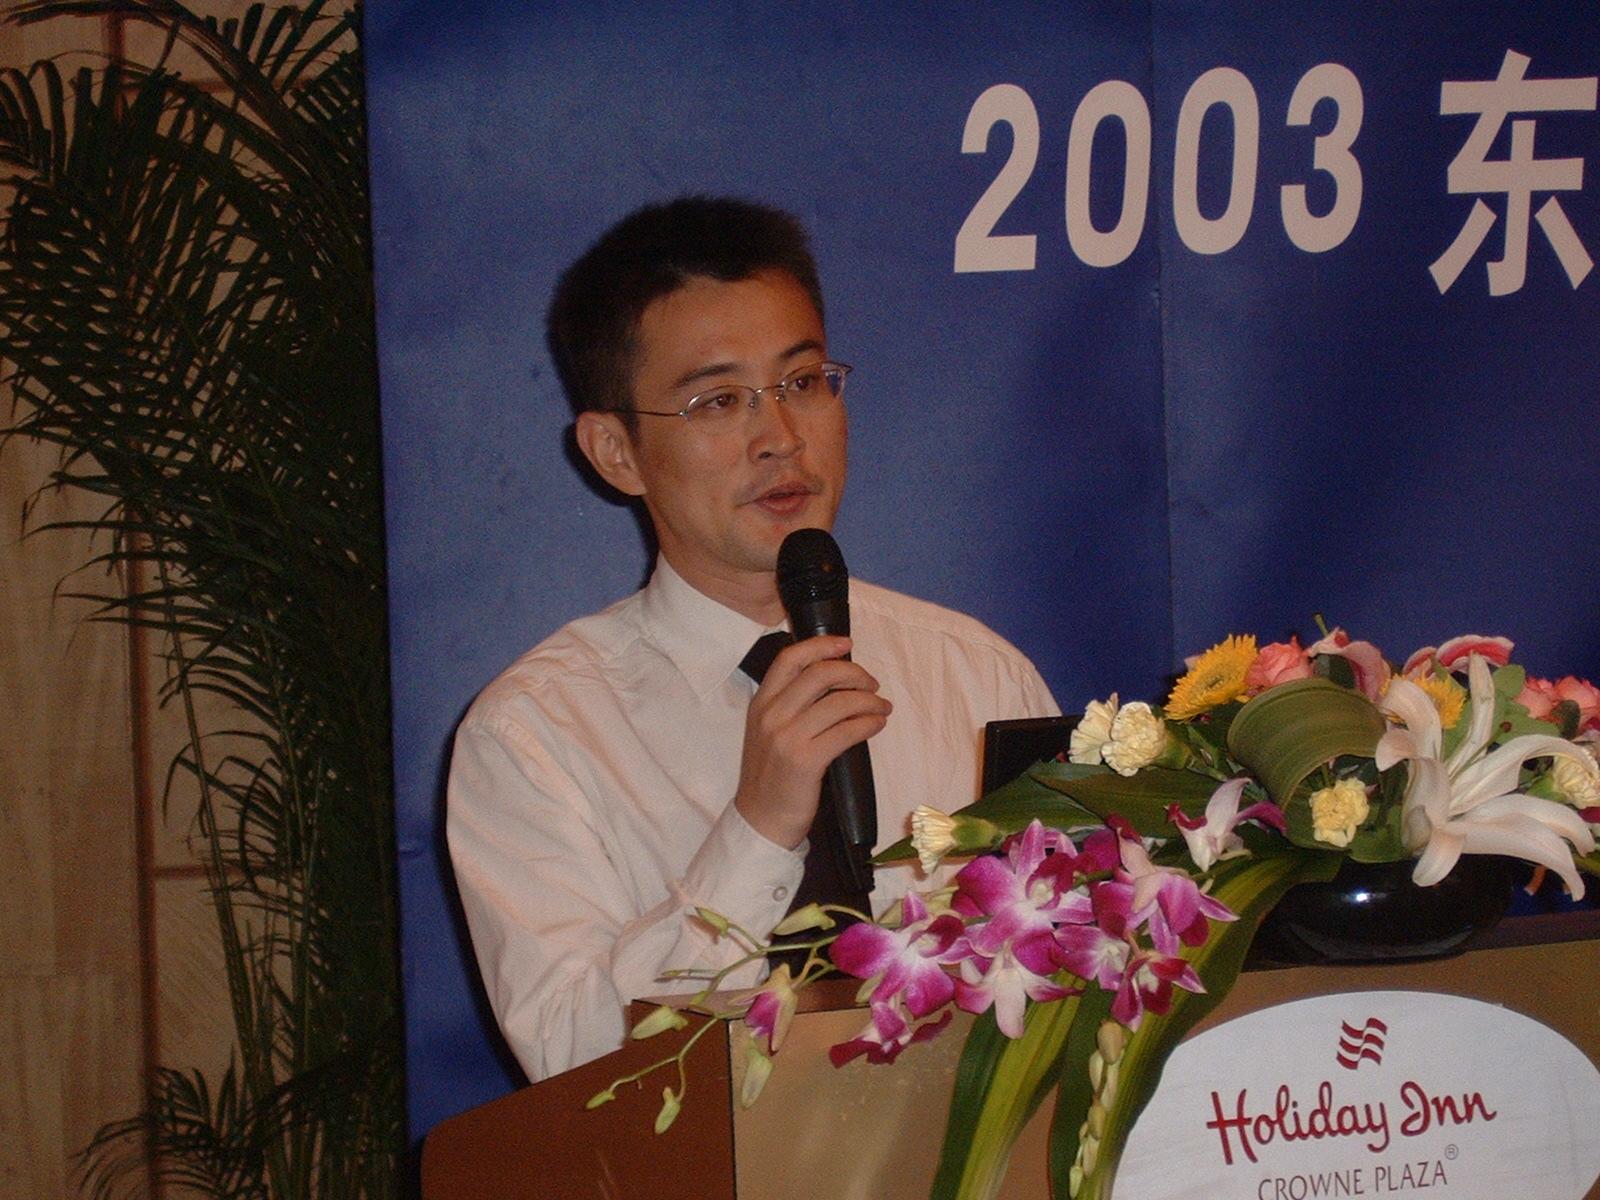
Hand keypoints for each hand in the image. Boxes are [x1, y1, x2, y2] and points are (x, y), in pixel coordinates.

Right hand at [733, 636, 890, 849]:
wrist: (760, 819)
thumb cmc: (772, 775)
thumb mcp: (768, 731)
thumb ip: (791, 704)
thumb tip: (834, 679)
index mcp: (761, 703)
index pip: (790, 658)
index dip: (821, 645)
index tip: (847, 644)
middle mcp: (771, 715)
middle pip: (820, 673)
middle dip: (854, 673)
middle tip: (872, 685)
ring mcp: (787, 737)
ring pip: (839, 702)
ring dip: (870, 701)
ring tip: (882, 708)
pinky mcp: (806, 760)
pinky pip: (847, 731)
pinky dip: (869, 723)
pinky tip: (877, 724)